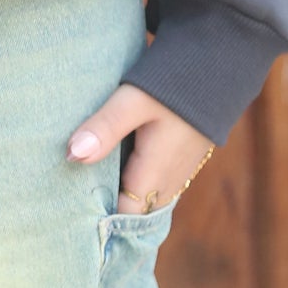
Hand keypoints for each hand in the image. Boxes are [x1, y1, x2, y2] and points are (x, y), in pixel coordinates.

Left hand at [66, 84, 215, 212]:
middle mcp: (168, 182)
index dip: (98, 219)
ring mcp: (178, 172)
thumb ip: (105, 127)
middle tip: (70, 201)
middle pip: (133, 209)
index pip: (123, 217)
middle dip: (106, 207)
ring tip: (84, 187)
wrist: (218, 68)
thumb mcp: (133, 101)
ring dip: (120, 193)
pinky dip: (133, 179)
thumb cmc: (175, 85)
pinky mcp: (181, 159)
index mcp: (154, 176)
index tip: (69, 214)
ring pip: (144, 197)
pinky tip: (112, 165)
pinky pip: (154, 183)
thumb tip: (72, 156)